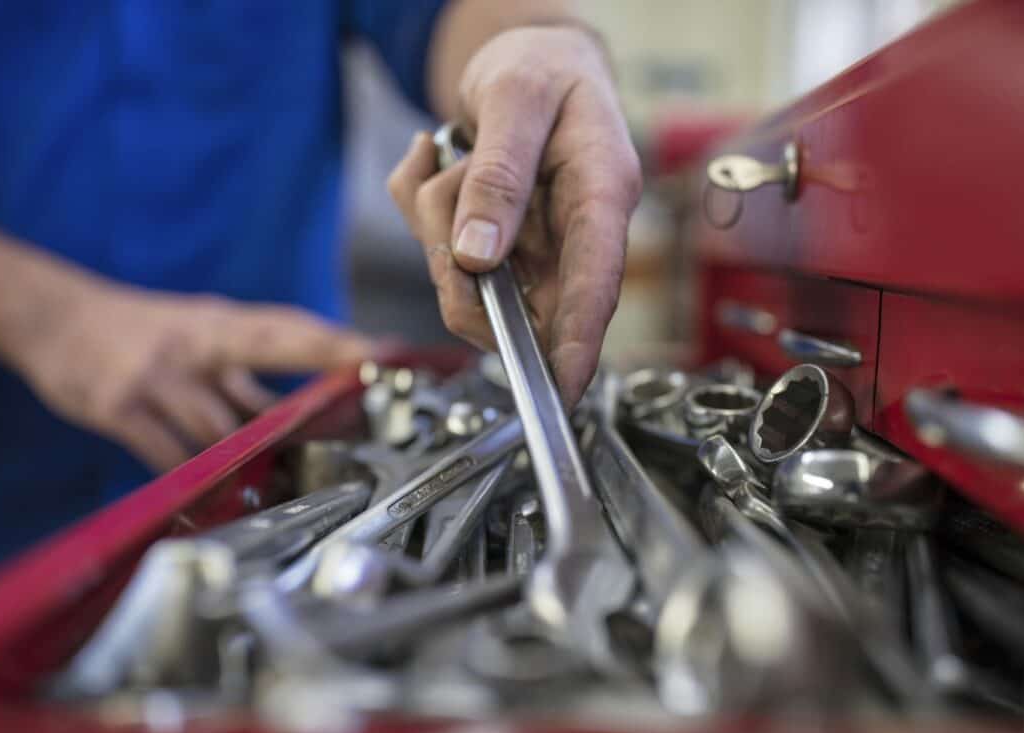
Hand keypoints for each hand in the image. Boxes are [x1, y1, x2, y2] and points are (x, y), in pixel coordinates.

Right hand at [13, 283, 375, 471]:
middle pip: (264, 355)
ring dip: (249, 461)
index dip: (334, 340)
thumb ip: (245, 376)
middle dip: (313, 375)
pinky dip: (192, 478)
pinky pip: (166, 454)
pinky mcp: (119, 407)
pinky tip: (209, 497)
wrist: (51, 316)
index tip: (378, 352)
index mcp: (219, 323)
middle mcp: (193, 343)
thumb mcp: (197, 338)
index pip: (287, 328)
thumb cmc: (142, 332)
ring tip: (280, 488)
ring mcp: (156, 376)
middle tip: (356, 396)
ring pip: (217, 427)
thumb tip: (304, 411)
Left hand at [389, 23, 640, 402]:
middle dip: (462, 265)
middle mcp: (573, 232)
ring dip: (436, 223)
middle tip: (441, 194)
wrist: (526, 55)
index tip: (561, 386)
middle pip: (520, 298)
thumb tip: (481, 257)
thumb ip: (500, 176)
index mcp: (601, 193)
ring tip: (447, 159)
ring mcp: (536, 245)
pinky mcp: (501, 245)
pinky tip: (435, 161)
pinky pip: (444, 254)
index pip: (597, 283)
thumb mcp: (516, 99)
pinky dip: (421, 210)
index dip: (579, 341)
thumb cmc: (542, 67)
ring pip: (471, 280)